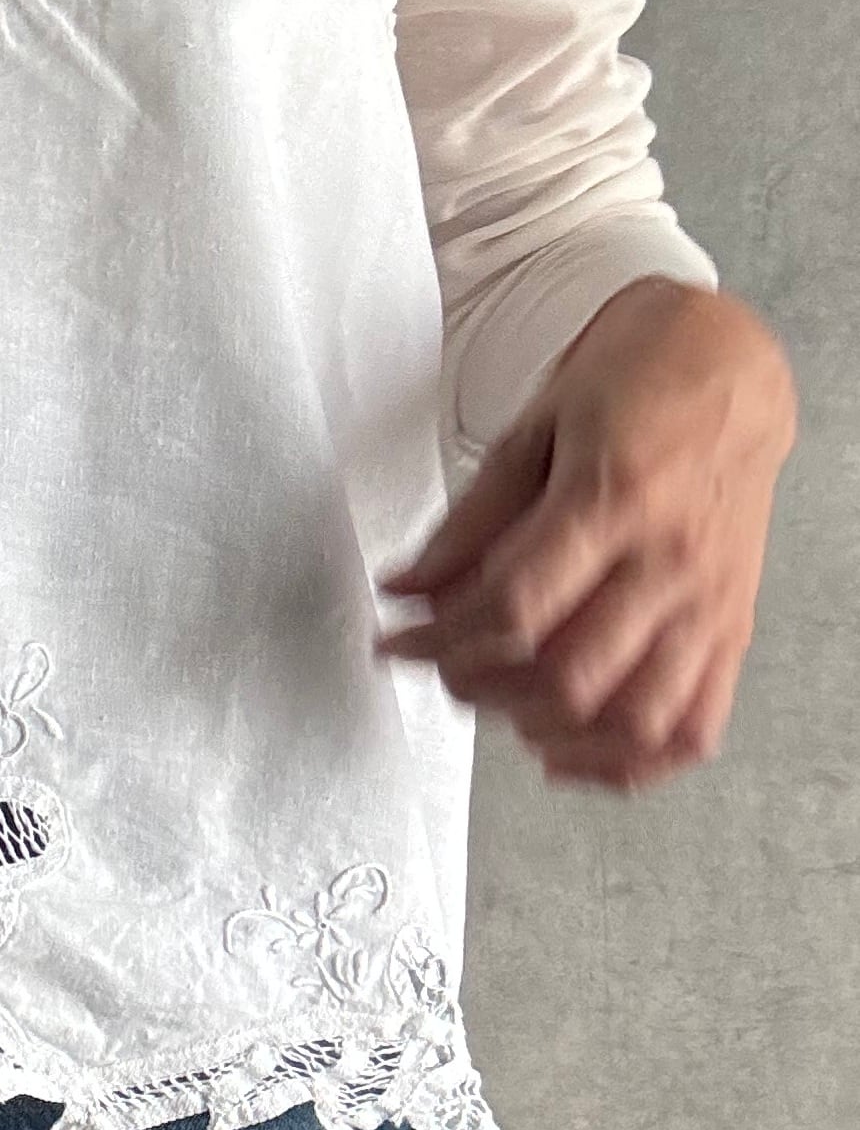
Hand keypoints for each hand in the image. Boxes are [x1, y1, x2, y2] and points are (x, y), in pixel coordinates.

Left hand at [374, 276, 797, 788]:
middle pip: (567, 676)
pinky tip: (573, 753)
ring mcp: (708, 603)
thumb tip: (405, 587)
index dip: (439, 641)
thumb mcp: (533, 429)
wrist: (729, 368)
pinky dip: (631, 762)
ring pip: (632, 718)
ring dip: (552, 732)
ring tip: (504, 709)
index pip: (513, 609)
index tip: (396, 642)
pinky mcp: (732, 628)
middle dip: (484, 689)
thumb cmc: (634, 387)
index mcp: (613, 500)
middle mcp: (669, 562)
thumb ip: (471, 519)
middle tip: (445, 669)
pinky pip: (693, 727)